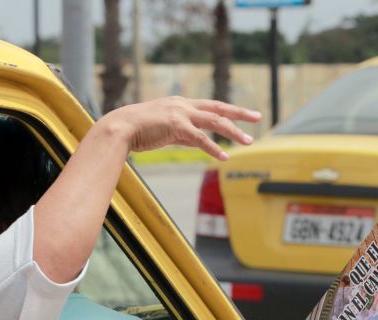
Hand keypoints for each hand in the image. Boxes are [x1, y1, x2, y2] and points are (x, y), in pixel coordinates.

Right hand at [97, 97, 261, 160]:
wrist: (120, 128)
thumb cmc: (140, 130)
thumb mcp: (167, 131)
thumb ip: (186, 135)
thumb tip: (202, 144)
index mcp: (181, 104)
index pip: (212, 106)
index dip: (230, 110)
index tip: (246, 113)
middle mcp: (184, 105)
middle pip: (219, 109)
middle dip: (240, 113)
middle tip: (258, 117)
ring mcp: (180, 114)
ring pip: (215, 122)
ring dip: (233, 132)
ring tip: (248, 141)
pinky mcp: (176, 126)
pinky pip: (200, 138)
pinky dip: (214, 148)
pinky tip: (224, 157)